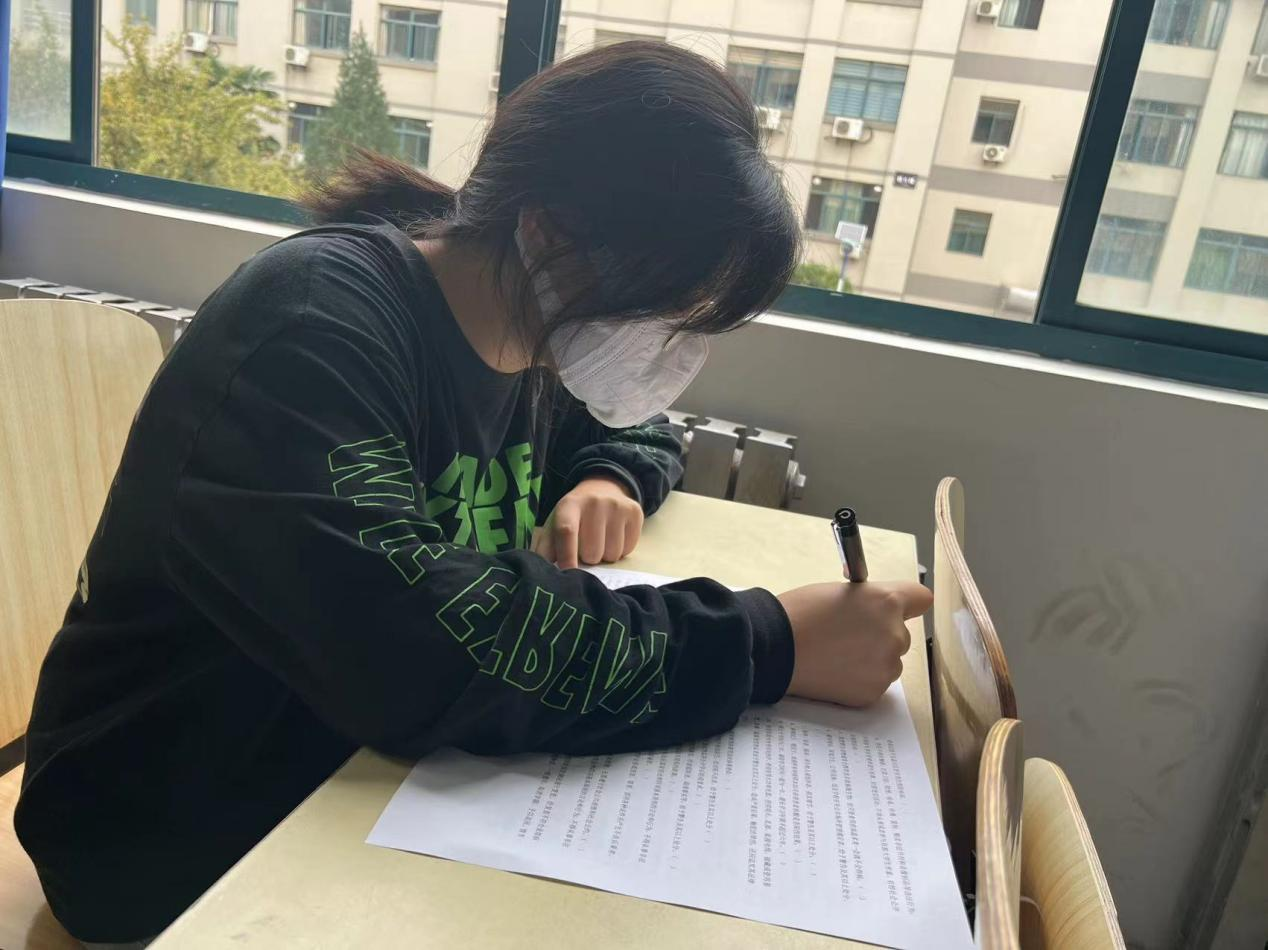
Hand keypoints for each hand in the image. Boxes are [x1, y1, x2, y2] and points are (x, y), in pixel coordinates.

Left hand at [531, 476, 643, 568]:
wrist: (602, 489)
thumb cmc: (573, 516)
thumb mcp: (554, 526)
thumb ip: (545, 550)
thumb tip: (541, 573)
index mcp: (569, 505)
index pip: (567, 532)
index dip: (567, 556)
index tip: (568, 575)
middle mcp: (594, 502)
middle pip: (592, 552)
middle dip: (588, 558)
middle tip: (585, 547)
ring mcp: (617, 506)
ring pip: (612, 554)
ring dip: (605, 556)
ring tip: (600, 541)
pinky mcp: (635, 511)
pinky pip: (628, 549)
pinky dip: (620, 550)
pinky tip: (614, 536)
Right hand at [779, 580, 931, 706]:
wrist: (774, 647)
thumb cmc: (800, 613)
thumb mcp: (840, 591)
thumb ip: (868, 600)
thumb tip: (874, 606)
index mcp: (886, 602)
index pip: (920, 599)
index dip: (907, 603)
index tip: (895, 609)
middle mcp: (894, 635)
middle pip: (901, 634)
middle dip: (880, 634)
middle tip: (848, 635)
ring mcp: (885, 667)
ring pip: (888, 661)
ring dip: (871, 658)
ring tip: (836, 655)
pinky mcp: (872, 692)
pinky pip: (874, 682)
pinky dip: (859, 679)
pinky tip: (834, 671)